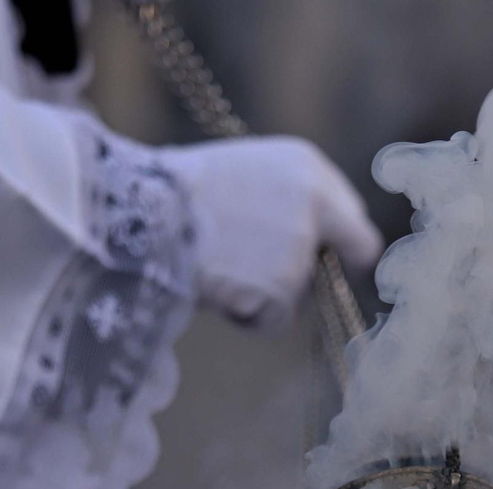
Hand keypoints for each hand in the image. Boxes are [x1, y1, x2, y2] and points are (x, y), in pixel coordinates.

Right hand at [158, 136, 382, 329]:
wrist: (141, 214)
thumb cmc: (176, 194)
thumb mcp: (243, 173)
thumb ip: (285, 200)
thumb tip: (311, 240)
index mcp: (306, 164)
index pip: (351, 212)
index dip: (339, 238)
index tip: (333, 254)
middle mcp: (316, 202)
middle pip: (351, 251)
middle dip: (324, 269)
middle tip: (289, 280)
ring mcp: (302, 247)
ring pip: (301, 291)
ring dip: (268, 293)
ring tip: (219, 270)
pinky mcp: (284, 288)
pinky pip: (274, 320)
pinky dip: (248, 317)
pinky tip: (216, 292)